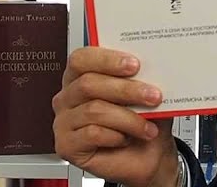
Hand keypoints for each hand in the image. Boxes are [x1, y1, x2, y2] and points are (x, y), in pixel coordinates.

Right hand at [53, 47, 179, 186]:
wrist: (148, 156)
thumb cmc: (142, 122)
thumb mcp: (145, 95)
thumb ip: (142, 78)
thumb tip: (150, 66)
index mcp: (81, 76)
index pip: (82, 59)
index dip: (107, 59)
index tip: (135, 64)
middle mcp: (68, 97)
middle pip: (88, 84)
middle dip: (125, 89)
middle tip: (152, 95)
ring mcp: (64, 122)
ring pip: (93, 110)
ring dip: (128, 118)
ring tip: (147, 126)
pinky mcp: (66, 146)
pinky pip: (91, 134)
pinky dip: (115, 136)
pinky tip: (126, 138)